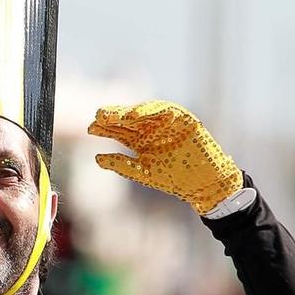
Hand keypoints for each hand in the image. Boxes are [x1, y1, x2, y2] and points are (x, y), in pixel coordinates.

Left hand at [88, 100, 243, 214]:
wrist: (203, 183)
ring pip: (147, 112)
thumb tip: (96, 158)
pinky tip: (143, 114)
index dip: (105, 128)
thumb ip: (121, 165)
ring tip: (123, 116)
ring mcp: (167, 123)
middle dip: (116, 116)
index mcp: (139, 140)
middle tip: (101, 116)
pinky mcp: (184, 120)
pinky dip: (158, 110)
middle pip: (129, 119)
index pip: (118, 130)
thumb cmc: (174, 178)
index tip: (91, 129)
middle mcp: (151, 128)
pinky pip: (171, 111)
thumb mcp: (144, 172)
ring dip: (135, 111)